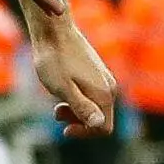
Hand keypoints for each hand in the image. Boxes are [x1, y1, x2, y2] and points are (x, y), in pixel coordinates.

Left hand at [31, 13, 117, 135]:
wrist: (53, 30)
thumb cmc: (54, 59)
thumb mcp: (63, 88)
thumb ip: (81, 107)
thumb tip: (99, 125)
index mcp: (104, 93)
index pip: (103, 128)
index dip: (84, 133)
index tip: (64, 129)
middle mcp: (110, 86)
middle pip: (100, 118)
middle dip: (78, 121)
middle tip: (56, 111)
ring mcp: (104, 77)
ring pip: (95, 105)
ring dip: (76, 110)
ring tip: (56, 103)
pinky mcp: (97, 71)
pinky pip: (92, 94)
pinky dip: (77, 98)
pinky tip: (62, 89)